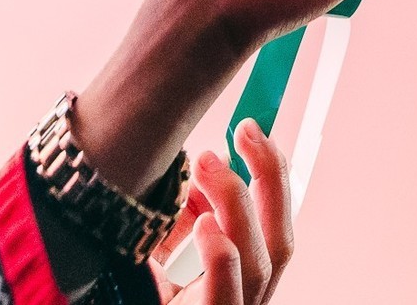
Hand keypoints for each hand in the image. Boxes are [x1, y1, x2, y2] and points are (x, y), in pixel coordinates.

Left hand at [160, 120, 295, 304]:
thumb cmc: (136, 296)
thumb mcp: (162, 255)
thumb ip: (184, 221)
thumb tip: (197, 173)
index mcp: (241, 283)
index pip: (275, 227)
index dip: (274, 177)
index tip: (251, 130)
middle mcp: (247, 303)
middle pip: (280, 240)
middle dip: (270, 177)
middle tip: (242, 129)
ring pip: (259, 261)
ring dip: (237, 202)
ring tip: (206, 163)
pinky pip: (226, 292)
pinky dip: (220, 254)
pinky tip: (202, 223)